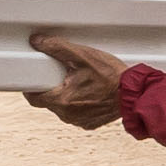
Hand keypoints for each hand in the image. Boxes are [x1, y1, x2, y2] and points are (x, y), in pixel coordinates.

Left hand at [25, 31, 139, 132]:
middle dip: (53, 87)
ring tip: (81, 82)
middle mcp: (67, 114)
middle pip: (48, 100)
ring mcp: (78, 120)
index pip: (33, 97)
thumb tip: (38, 42)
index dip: (32, 85)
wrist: (133, 94)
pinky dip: (78, 103)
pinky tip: (89, 93)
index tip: (36, 77)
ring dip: (66, 96)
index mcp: (61, 100)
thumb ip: (57, 47)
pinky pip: (75, 113)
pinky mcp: (88, 123)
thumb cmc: (111, 76)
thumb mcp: (83, 55)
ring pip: (61, 107)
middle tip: (65, 75)